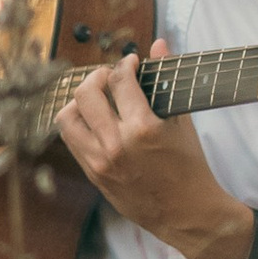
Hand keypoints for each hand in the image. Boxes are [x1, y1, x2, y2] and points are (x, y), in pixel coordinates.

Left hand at [55, 44, 252, 258]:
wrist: (188, 215)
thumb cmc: (190, 168)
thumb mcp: (181, 122)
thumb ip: (165, 80)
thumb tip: (159, 43)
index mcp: (143, 129)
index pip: (121, 81)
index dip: (125, 64)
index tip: (130, 62)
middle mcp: (117, 144)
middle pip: (86, 93)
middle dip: (97, 77)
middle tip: (109, 77)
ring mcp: (101, 162)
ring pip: (67, 118)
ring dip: (78, 101)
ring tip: (94, 99)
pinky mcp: (93, 176)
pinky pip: (71, 141)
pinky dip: (78, 125)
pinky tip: (92, 121)